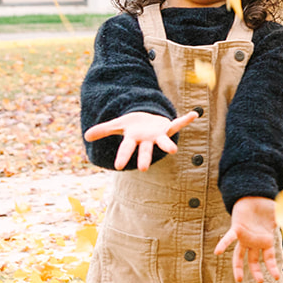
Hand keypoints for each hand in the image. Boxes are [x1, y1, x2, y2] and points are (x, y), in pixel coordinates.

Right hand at [83, 110, 197, 170]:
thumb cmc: (133, 126)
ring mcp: (159, 135)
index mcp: (134, 139)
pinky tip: (195, 114)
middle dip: (145, 158)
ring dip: (169, 145)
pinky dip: (186, 120)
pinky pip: (178, 124)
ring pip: (164, 141)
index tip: (118, 166)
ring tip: (175, 150)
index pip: (126, 149)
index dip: (123, 156)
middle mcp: (147, 140)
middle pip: (145, 150)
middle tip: (143, 168)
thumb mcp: (118, 125)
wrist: (147, 121)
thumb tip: (86, 136)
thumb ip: (103, 130)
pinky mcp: (169, 128)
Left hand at [214, 196, 282, 282]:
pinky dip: (223, 245)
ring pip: (239, 255)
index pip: (268, 258)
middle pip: (253, 260)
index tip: (276, 277)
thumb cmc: (268, 208)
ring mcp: (244, 237)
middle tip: (259, 281)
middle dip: (256, 271)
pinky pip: (229, 239)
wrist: (255, 196)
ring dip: (238, 266)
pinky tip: (217, 252)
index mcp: (265, 241)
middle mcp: (253, 242)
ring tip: (239, 279)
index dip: (272, 267)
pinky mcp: (236, 229)